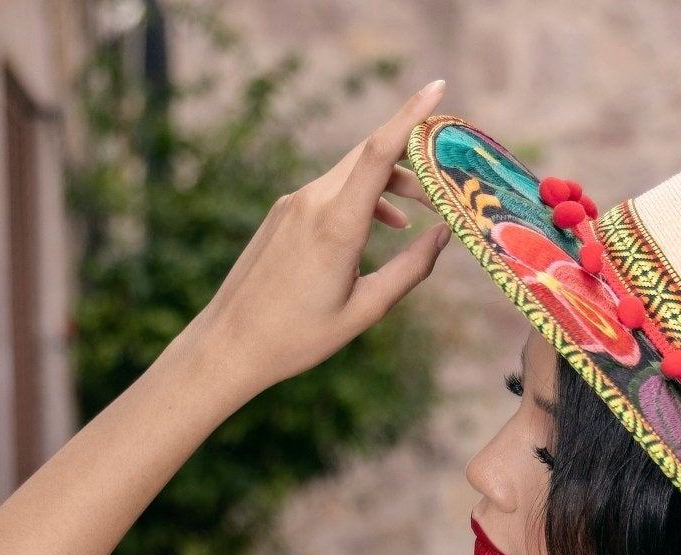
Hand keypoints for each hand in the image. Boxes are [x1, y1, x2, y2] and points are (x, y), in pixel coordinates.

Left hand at [195, 77, 451, 402]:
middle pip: (371, 152)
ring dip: (391, 179)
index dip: (412, 114)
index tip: (439, 85)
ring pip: (353, 171)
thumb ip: (411, 270)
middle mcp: (313, 201)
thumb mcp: (365, 310)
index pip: (380, 151)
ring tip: (420, 210)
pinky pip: (333, 188)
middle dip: (413, 150)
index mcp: (337, 225)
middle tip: (448, 164)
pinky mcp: (284, 210)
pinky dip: (365, 194)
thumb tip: (444, 234)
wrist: (232, 342)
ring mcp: (294, 202)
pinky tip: (385, 222)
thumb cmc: (299, 336)